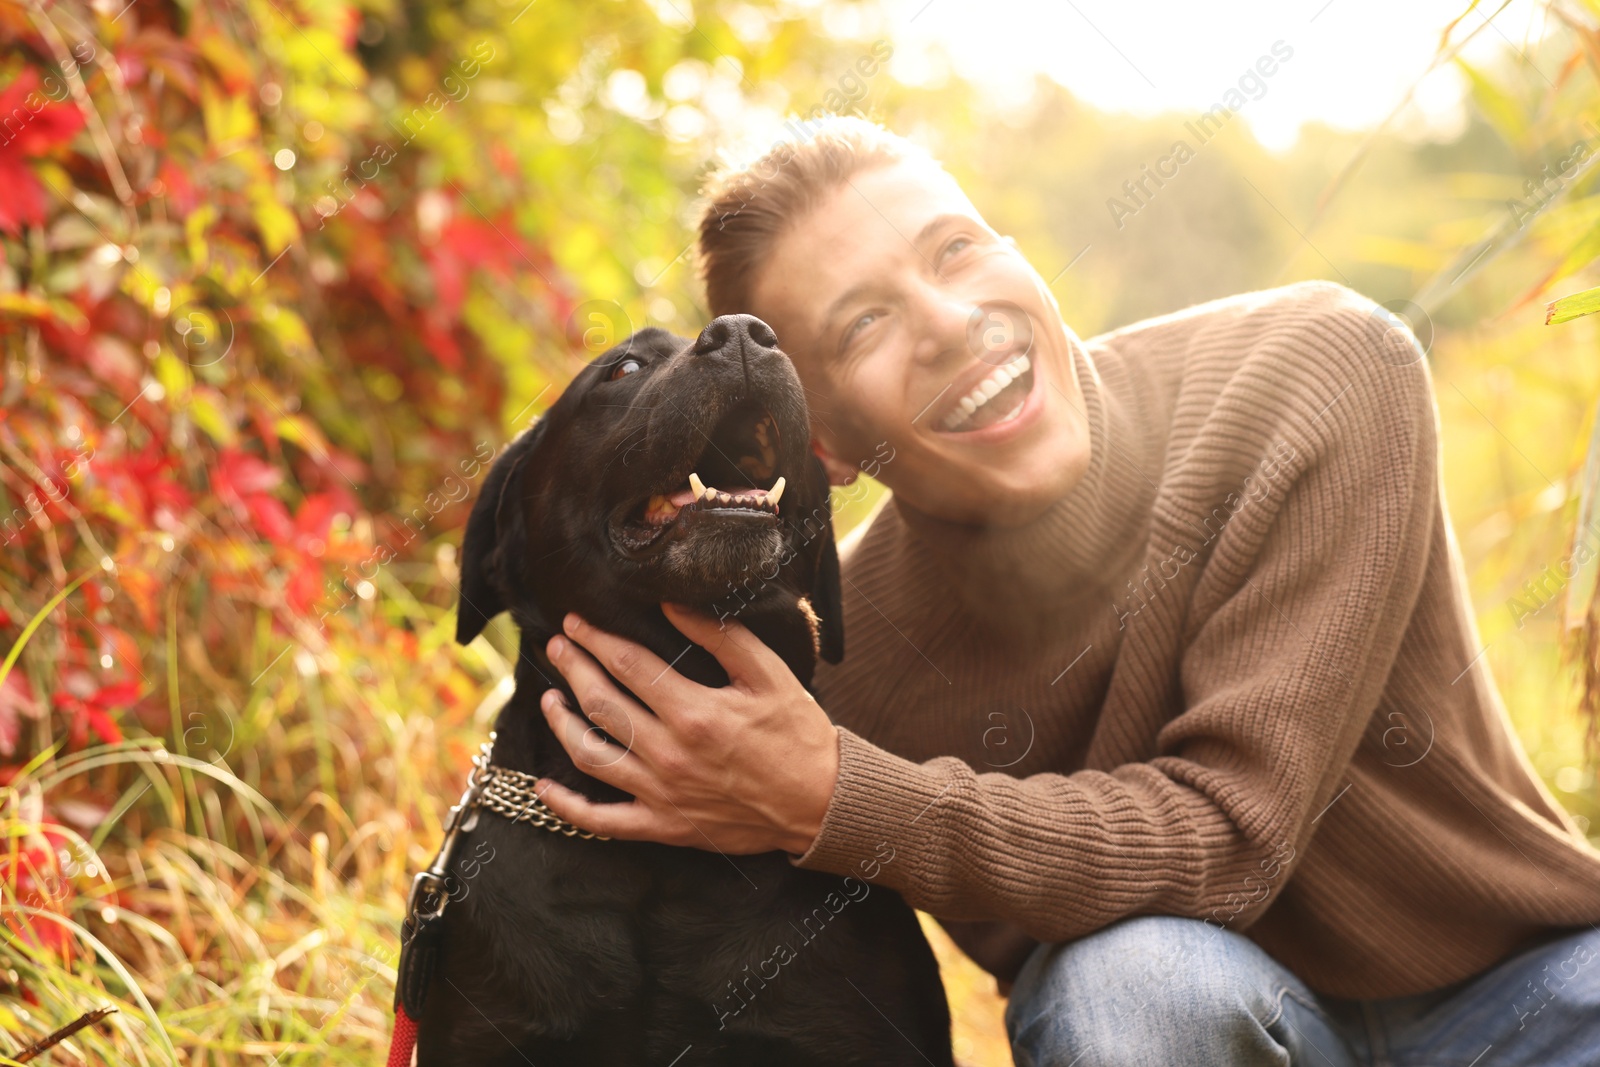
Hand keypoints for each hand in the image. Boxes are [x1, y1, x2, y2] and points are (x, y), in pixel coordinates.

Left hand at [535, 603, 840, 855]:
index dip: (595, 639)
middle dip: (571, 669)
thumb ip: (719, 635)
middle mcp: (670, 753)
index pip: (627, 665)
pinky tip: (544, 788)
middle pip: (600, 703)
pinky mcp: (663, 825)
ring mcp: (662, 794)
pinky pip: (601, 821)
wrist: (820, 803)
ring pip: (590, 757)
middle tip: (556, 647)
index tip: (575, 622)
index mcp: (695, 711)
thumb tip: (671, 604)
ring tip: (548, 701)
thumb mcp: (769, 674)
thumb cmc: (797, 734)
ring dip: (560, 725)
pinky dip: (566, 806)